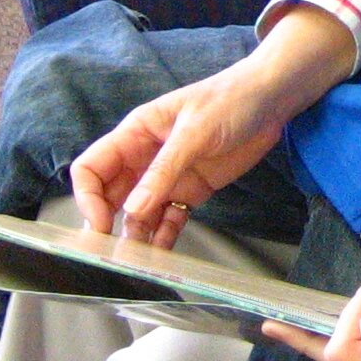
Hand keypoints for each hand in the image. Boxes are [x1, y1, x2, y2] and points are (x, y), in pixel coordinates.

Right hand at [69, 67, 286, 247]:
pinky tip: (162, 254)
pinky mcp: (191, 191)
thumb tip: (132, 208)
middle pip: (110, 196)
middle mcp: (145, 158)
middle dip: (107, 224)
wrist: (272, 100)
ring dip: (136, 235)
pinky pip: (169, 219)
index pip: (92, 168)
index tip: (100, 223)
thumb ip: (165, 169)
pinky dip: (163, 236)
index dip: (89, 197)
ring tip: (139, 261)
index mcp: (135, 134)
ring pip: (139, 213)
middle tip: (113, 253)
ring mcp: (168, 177)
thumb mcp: (195, 131)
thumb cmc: (230, 99)